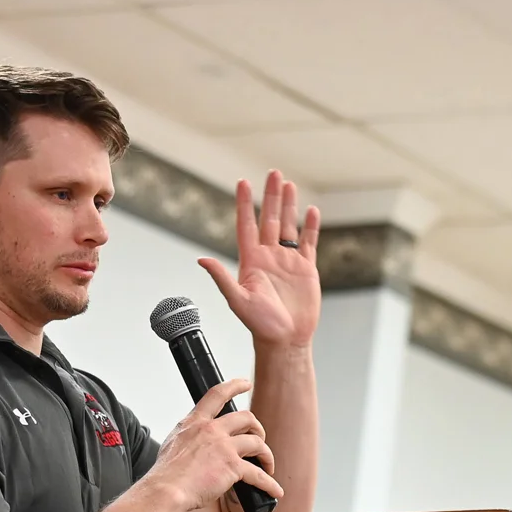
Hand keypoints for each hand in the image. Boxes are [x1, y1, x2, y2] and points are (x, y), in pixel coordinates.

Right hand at [149, 378, 282, 511]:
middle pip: (246, 418)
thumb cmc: (165, 474)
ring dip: (266, 455)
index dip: (234, 386)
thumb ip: (188, 438)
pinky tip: (274, 491)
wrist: (165, 490)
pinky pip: (259, 475)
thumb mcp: (171, 444)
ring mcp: (223, 447)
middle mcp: (210, 430)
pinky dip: (269, 485)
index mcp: (194, 423)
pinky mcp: (232, 466)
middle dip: (257, 428)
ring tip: (267, 465)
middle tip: (258, 439)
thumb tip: (194, 444)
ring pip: (257, 443)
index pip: (217, 395)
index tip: (245, 384)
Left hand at [198, 170, 320, 350]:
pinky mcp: (305, 268)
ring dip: (288, 205)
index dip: (244, 204)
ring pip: (287, 226)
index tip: (242, 182)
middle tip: (272, 172)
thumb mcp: (238, 300)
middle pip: (269, 219)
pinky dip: (310, 226)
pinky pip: (309, 242)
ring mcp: (287, 261)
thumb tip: (201, 260)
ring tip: (288, 184)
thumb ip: (221, 278)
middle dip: (270, 196)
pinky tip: (310, 211)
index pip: (246, 225)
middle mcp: (268, 257)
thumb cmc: (259, 324)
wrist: (285, 339)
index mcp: (250, 261)